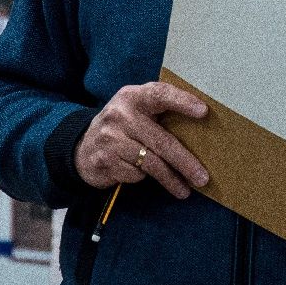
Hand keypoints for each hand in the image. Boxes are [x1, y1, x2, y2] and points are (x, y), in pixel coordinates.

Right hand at [74, 82, 208, 198]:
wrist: (82, 147)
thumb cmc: (122, 126)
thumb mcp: (136, 109)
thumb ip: (159, 109)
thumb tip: (201, 125)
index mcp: (133, 96)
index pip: (159, 94)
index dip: (182, 101)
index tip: (203, 112)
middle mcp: (120, 115)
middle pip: (161, 141)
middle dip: (185, 162)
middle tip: (202, 178)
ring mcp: (111, 139)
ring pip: (151, 163)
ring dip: (171, 179)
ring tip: (185, 190)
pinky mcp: (105, 161)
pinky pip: (136, 174)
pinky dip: (143, 178)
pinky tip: (143, 176)